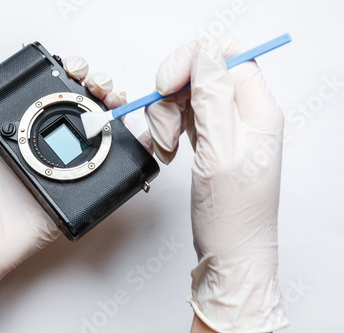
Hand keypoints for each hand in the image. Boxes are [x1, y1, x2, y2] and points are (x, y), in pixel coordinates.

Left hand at [0, 55, 126, 326]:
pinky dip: (133, 152)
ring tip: (116, 103)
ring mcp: (66, 168)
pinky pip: (112, 171)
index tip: (74, 69)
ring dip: (117, 110)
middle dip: (100, 87)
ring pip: (103, 132)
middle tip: (98, 87)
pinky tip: (138, 136)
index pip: (57, 92)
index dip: (72, 74)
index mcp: (25, 128)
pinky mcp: (78, 192)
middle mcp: (49, 144)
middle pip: (86, 107)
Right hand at [144, 35, 288, 331]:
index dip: (193, 62)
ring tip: (167, 145)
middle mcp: (244, 114)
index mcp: (258, 111)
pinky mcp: (209, 140)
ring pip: (187, 95)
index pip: (227, 57)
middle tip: (166, 125)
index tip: (167, 85)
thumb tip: (204, 54)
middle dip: (173, 93)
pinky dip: (168, 128)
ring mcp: (225, 127)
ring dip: (166, 115)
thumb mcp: (221, 152)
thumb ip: (213, 99)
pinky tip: (168, 148)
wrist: (229, 251)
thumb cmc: (232, 213)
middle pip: (202, 73)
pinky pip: (182, 116)